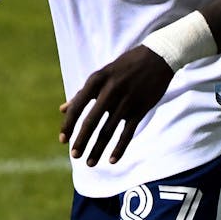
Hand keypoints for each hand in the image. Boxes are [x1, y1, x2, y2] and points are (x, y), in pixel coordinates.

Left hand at [58, 45, 174, 165]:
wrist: (159, 56)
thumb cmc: (124, 67)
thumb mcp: (101, 76)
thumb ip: (82, 94)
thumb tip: (62, 110)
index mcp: (96, 80)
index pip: (77, 107)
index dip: (68, 125)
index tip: (62, 140)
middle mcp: (110, 90)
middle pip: (91, 121)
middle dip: (81, 141)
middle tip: (74, 156)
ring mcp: (126, 100)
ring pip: (108, 130)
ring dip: (98, 149)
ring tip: (89, 163)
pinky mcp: (141, 108)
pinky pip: (128, 132)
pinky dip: (119, 148)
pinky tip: (112, 160)